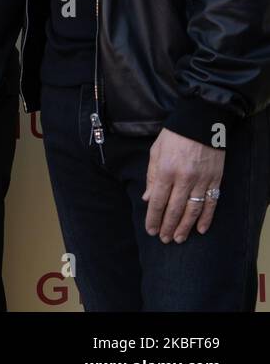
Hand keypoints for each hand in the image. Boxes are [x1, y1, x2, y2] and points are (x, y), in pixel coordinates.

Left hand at [143, 128, 223, 242]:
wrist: (200, 123)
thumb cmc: (173, 136)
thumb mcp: (155, 152)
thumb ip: (151, 176)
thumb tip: (148, 199)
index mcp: (166, 171)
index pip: (158, 201)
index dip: (154, 218)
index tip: (151, 230)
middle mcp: (184, 178)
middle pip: (175, 209)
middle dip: (168, 226)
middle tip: (164, 239)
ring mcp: (201, 180)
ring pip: (193, 209)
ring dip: (185, 226)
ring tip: (179, 238)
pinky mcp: (215, 180)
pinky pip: (211, 202)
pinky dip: (206, 217)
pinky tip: (200, 229)